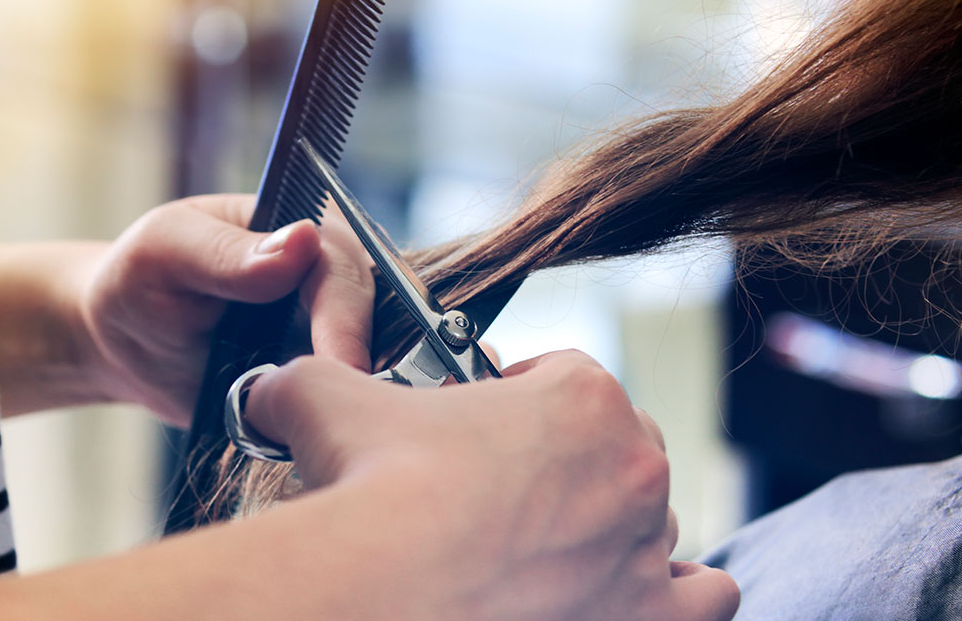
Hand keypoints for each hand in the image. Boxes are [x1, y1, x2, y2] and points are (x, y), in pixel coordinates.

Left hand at [79, 194, 374, 424]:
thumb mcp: (168, 252)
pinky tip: (318, 437)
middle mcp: (331, 278)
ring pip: (371, 363)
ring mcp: (331, 331)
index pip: (345, 269)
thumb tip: (303, 240)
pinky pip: (346, 400)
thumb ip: (229, 252)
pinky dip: (337, 419)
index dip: (346, 319)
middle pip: (374, 320)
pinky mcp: (323, 377)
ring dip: (351, 396)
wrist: (125, 345)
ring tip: (330, 430)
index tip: (340, 366)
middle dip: (358, 363)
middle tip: (339, 414)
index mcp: (305, 228)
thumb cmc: (138, 282)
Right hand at [243, 350, 739, 620]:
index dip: (520, 396)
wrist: (388, 591)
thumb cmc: (376, 489)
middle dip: (569, 462)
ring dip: (615, 528)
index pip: (567, 376)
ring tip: (553, 547)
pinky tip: (620, 594)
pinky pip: (702, 598)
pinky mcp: (651, 619)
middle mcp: (631, 467)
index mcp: (579, 397)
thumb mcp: (329, 401)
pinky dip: (672, 595)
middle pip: (619, 448)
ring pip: (655, 523)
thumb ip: (313, 378)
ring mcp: (646, 546)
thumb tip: (269, 389)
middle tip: (506, 492)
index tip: (482, 425)